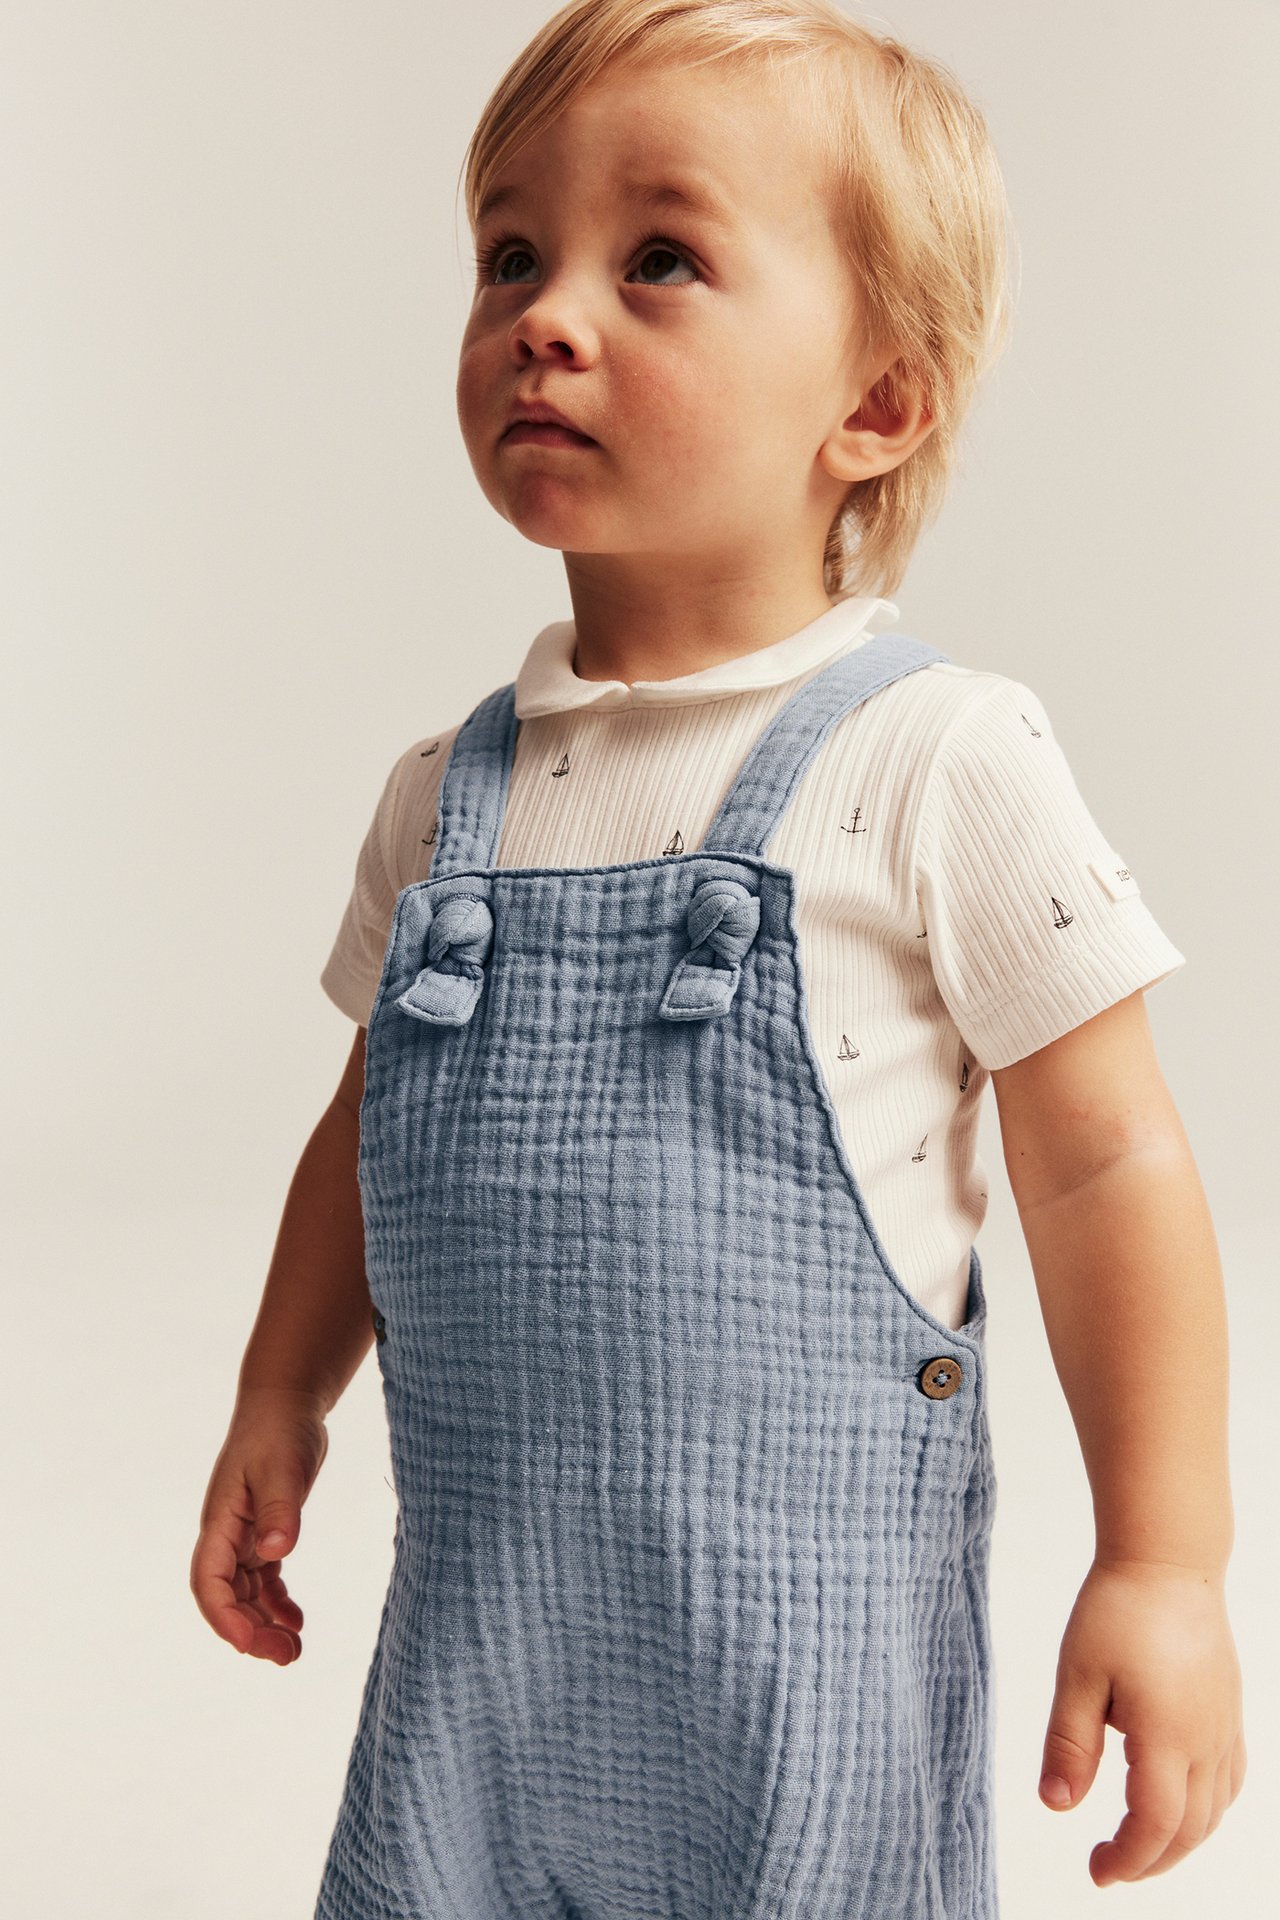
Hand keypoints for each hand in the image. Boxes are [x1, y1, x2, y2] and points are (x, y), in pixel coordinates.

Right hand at [189, 1386, 329, 1664]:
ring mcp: (243, 1534)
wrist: (287, 1404)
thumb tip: (276, 1552)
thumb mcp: (282, 1468)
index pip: (210, 1581)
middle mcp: (226, 1534)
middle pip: (227, 1596)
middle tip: (287, 1656)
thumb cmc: (280, 1430)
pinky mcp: (263, 1529)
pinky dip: (276, 1601)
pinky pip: (263, 1577)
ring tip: (293, 1650)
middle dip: (250, 1631)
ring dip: (263, 1622)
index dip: (224, 1617)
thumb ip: (280, 1510)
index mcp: (220, 1521)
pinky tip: (296, 1619)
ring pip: (245, 1592)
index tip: (249, 1644)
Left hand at [1038, 1557, 1245, 1885]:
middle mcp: (1206, 1740)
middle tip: (1108, 1866)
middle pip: (1189, 1830)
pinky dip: (1207, 1809)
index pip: (1155, 1825)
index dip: (1127, 1859)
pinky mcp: (1229, 1709)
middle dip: (1150, 1860)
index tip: (1096, 1870)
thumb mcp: (1077, 1674)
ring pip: (1214, 1810)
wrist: (1167, 1559)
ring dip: (1179, 1840)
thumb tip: (1056, 1806)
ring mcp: (1224, 1725)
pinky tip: (1182, 1804)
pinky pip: (1230, 1779)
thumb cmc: (1118, 1609)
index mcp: (1167, 1736)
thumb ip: (1069, 1744)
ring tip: (1138, 1844)